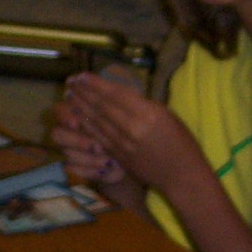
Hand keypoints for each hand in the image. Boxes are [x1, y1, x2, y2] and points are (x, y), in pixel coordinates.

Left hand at [57, 72, 205, 190]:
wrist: (182, 175)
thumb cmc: (182, 142)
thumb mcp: (166, 116)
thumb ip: (143, 105)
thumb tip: (120, 95)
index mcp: (147, 114)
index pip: (115, 94)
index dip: (96, 84)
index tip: (82, 75)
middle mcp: (131, 127)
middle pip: (102, 106)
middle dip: (83, 93)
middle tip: (70, 81)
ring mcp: (123, 144)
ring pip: (97, 122)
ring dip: (80, 107)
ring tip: (69, 95)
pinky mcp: (118, 156)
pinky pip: (99, 138)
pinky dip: (87, 126)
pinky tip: (77, 117)